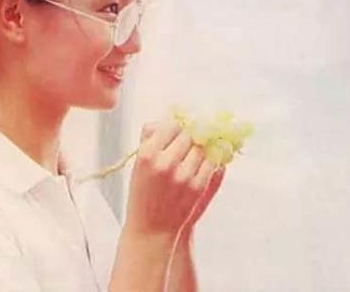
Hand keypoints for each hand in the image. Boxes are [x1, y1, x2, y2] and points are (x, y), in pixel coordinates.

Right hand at [124, 120, 224, 237]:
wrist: (152, 230)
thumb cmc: (143, 195)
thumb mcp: (138, 165)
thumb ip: (150, 139)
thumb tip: (167, 119)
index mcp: (147, 155)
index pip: (170, 126)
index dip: (176, 127)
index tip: (179, 131)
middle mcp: (165, 163)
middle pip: (189, 134)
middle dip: (190, 137)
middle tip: (189, 141)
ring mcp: (183, 175)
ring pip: (201, 147)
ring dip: (200, 148)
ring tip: (194, 155)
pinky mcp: (198, 186)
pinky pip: (211, 162)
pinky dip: (209, 160)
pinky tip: (201, 165)